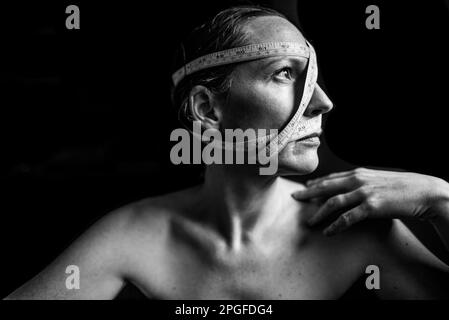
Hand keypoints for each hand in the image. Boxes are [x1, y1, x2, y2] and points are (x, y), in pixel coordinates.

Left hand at [292, 168, 448, 235]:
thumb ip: (362, 183)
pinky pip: (348, 218)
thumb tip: (350, 190)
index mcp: (359, 173)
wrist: (425, 191)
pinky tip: (328, 232)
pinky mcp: (372, 206)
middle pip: (326, 186)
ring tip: (309, 222)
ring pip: (333, 202)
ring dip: (319, 213)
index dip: (316, 183)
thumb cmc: (402, 187)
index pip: (331, 178)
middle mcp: (358, 180)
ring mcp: (364, 192)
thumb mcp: (378, 180)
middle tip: (295, 198)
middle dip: (308, 193)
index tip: (305, 187)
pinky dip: (336, 225)